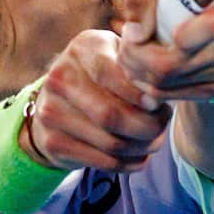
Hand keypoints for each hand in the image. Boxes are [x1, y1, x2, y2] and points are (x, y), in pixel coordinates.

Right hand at [22, 29, 172, 172]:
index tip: (158, 105)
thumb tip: (157, 95)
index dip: (139, 95)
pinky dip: (128, 163)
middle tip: (162, 126)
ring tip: (154, 140)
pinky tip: (139, 155)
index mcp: (81, 50)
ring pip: (110, 142)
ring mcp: (51, 112)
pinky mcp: (53, 142)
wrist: (56, 100)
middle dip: (146, 126)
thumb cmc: (101, 73)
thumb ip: (135, 66)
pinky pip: (101, 161)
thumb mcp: (116, 56)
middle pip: (110, 114)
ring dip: (141, 147)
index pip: (112, 75)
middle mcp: (59, 78)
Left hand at [116, 0, 213, 103]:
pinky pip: (171, 94)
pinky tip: (143, 66)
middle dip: (140, 53)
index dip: (183, 34)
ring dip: (138, 68)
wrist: (195, 18)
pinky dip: (148, 83)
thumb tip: (138, 33)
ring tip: (131, 50)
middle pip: (182, 60)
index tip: (156, 31)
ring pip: (170, 79)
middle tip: (127, 41)